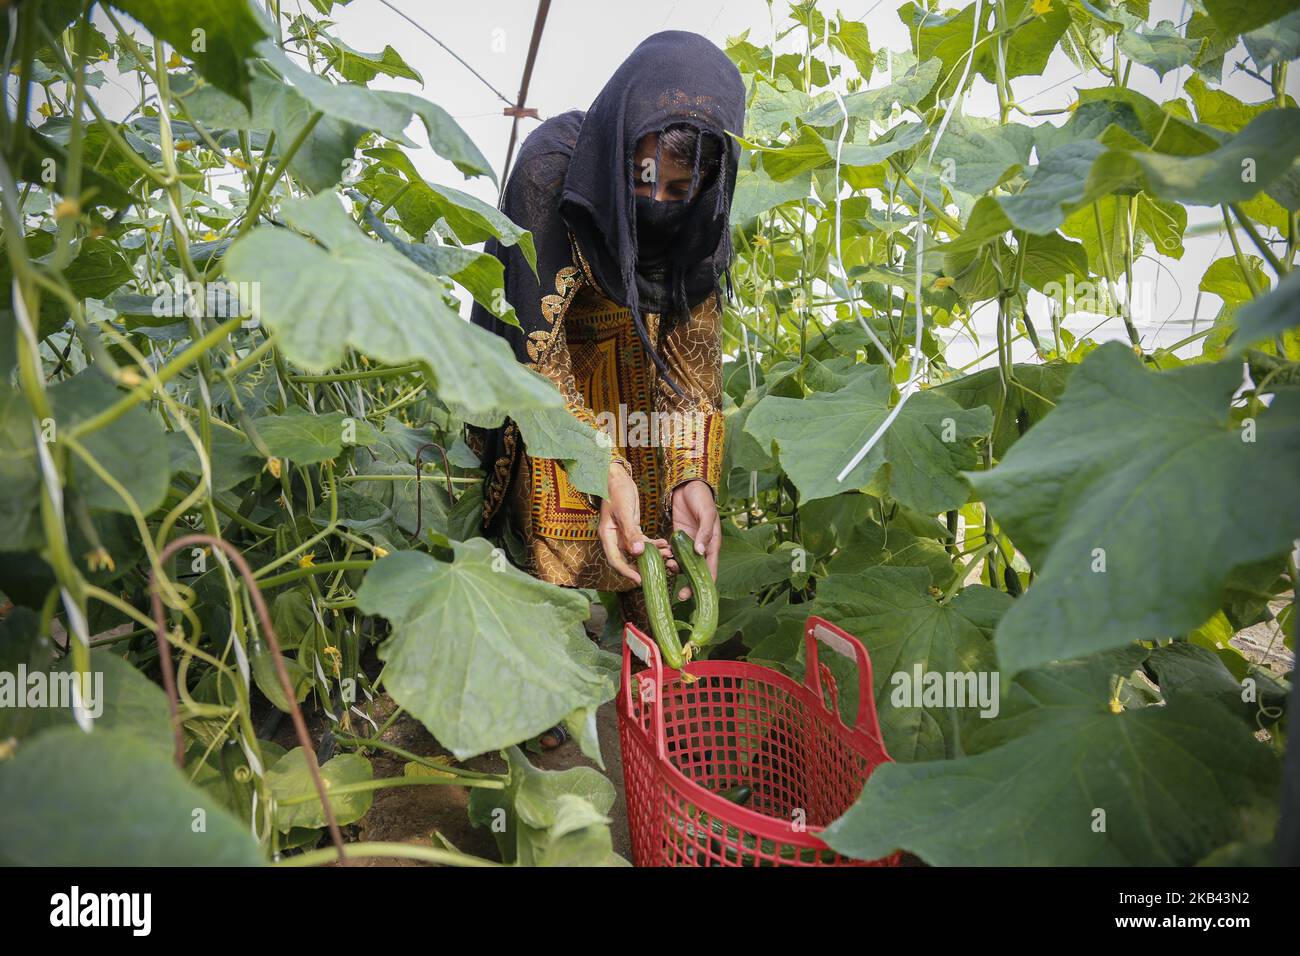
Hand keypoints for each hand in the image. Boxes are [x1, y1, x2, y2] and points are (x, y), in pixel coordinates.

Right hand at [598, 463, 673, 583]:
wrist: (616, 476)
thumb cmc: (616, 491)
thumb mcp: (624, 511)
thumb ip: (630, 532)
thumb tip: (638, 552)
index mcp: (608, 536)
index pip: (616, 561)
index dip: (627, 572)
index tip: (640, 580)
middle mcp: (615, 538)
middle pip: (628, 559)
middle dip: (644, 565)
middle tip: (661, 570)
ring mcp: (623, 534)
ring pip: (638, 551)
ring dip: (652, 554)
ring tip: (668, 555)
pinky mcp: (632, 528)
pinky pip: (643, 541)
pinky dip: (653, 544)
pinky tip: (665, 544)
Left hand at [670, 479, 719, 599]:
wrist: (688, 485)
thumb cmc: (702, 498)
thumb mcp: (706, 514)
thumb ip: (704, 533)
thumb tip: (700, 552)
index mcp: (712, 545)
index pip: (711, 570)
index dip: (705, 585)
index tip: (696, 595)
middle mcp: (701, 548)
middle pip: (696, 572)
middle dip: (689, 585)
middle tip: (680, 596)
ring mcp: (688, 544)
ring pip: (683, 564)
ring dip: (676, 570)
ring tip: (668, 568)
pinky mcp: (677, 538)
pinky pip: (673, 553)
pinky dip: (668, 558)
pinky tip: (662, 559)